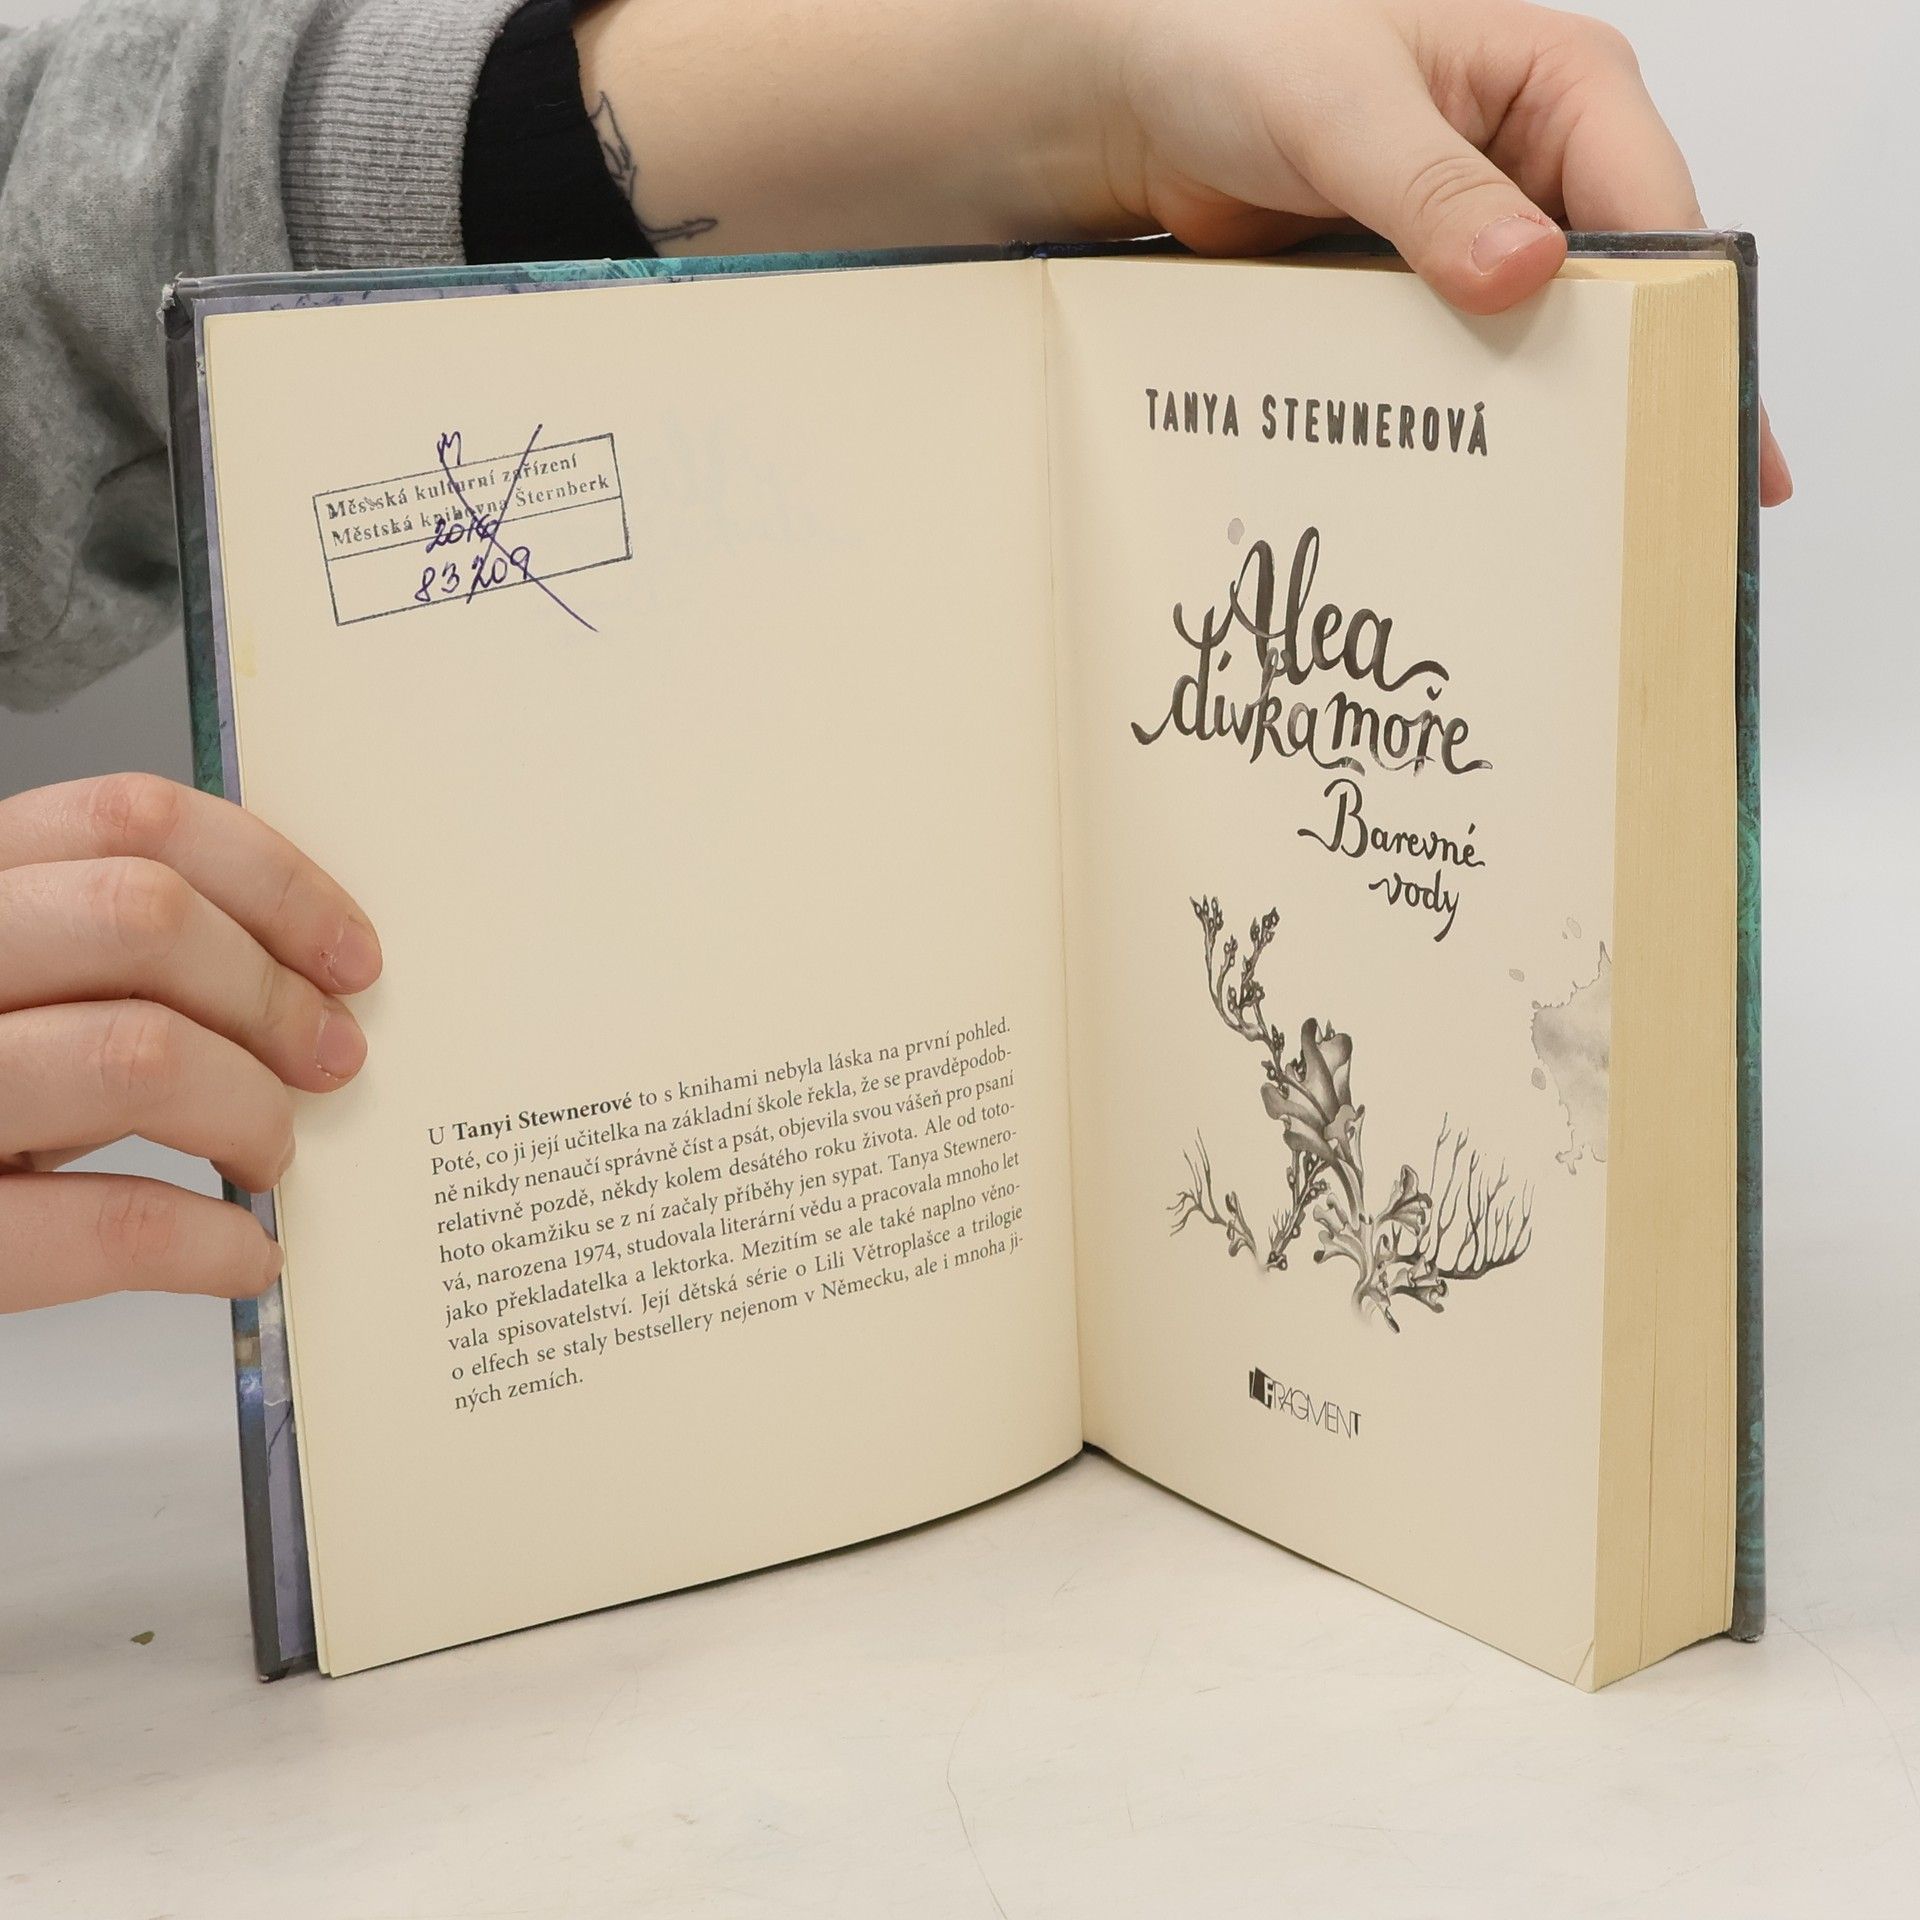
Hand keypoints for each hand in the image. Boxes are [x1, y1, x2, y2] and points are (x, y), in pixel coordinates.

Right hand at [0, 775, 380, 1312]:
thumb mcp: (23, 992)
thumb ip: (121, 962)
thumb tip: (309, 983)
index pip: (127, 821)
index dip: (271, 882)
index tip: (350, 956)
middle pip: (144, 918)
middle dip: (272, 996)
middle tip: (329, 1060)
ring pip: (139, 1054)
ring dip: (249, 1110)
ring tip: (267, 1153)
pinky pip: (110, 1223)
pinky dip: (210, 1242)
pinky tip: (238, 1253)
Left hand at [1072, 0, 1792, 501]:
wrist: (1134, 105)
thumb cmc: (1237, 51)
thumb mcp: (1342, 110)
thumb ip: (1431, 189)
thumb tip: (1527, 270)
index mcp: (1561, 87)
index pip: (1656, 211)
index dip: (1688, 320)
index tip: (1698, 421)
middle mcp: (1539, 164)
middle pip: (1622, 295)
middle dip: (1644, 394)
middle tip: (1675, 511)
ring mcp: (1479, 238)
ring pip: (1547, 344)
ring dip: (1562, 426)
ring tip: (1598, 533)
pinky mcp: (1417, 296)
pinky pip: (1463, 367)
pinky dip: (1478, 423)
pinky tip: (1495, 496)